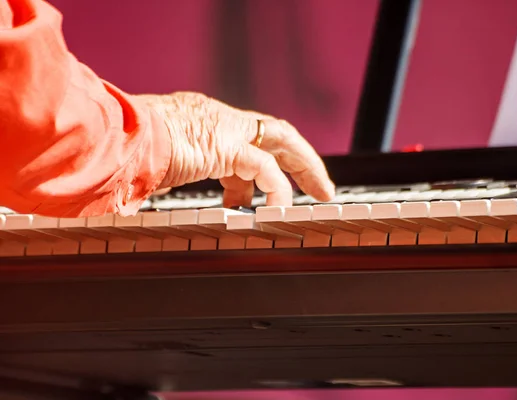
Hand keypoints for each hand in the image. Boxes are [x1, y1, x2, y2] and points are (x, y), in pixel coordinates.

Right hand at [137, 92, 334, 207]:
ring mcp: (222, 128)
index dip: (263, 164)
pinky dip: (277, 187)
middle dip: (300, 158)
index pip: (245, 140)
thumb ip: (157, 180)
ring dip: (305, 167)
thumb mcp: (149, 168)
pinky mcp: (224, 143)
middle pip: (275, 132)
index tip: (264, 192)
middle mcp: (217, 121)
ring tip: (322, 193)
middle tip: (319, 186)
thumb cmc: (120, 154)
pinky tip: (279, 208)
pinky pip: (264, 167)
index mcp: (201, 126)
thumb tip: (135, 202)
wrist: (108, 138)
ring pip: (281, 139)